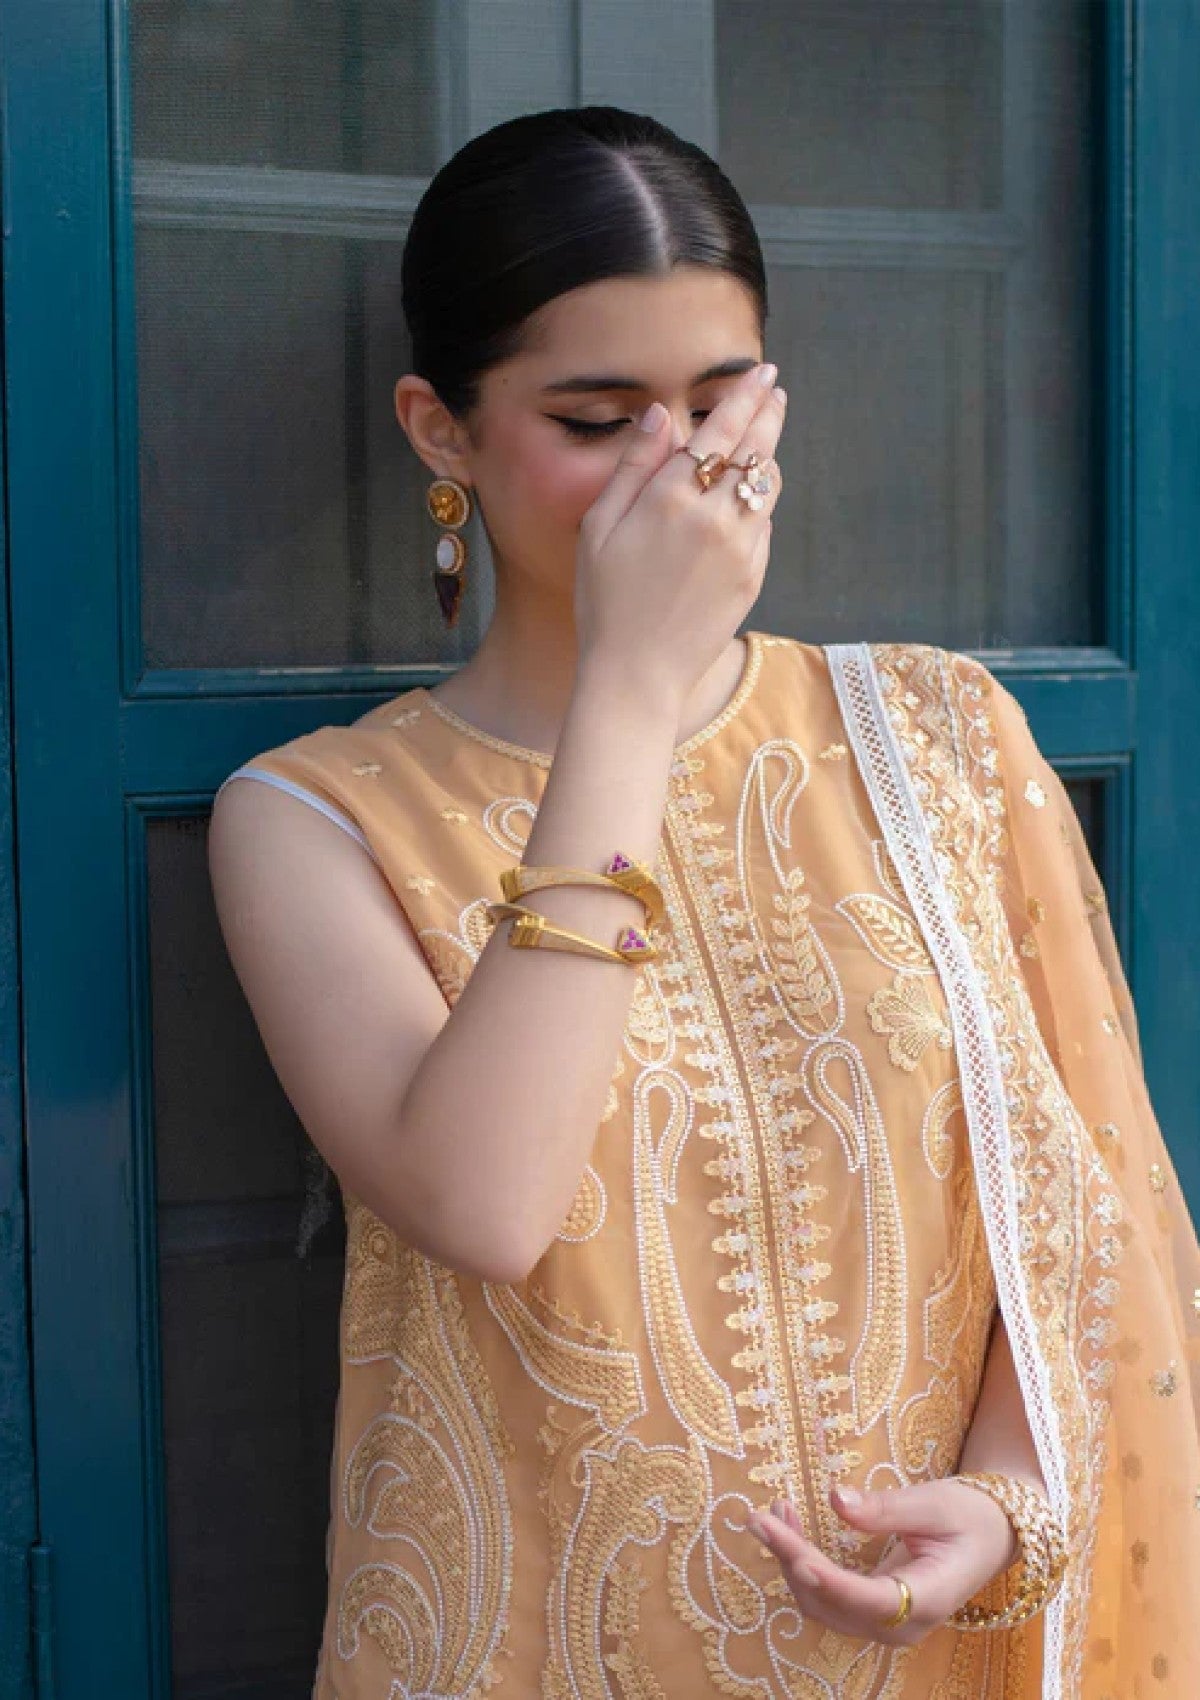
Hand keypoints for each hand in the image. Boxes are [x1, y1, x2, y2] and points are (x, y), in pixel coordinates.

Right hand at [574, 361, 785, 711]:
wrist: (637, 673)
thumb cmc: (604, 601)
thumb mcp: (599, 528)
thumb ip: (634, 467)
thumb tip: (662, 415)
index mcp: (671, 498)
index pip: (721, 431)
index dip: (745, 397)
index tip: (762, 375)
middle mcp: (714, 517)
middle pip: (757, 450)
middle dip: (769, 414)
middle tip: (776, 391)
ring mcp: (741, 548)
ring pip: (767, 486)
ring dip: (769, 456)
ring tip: (765, 437)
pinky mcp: (753, 576)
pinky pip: (763, 526)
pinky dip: (757, 505)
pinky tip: (745, 500)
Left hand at [746, 1479, 1017, 1645]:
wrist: (990, 1537)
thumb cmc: (970, 1517)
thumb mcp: (936, 1503)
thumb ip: (887, 1508)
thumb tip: (837, 1499)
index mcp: (928, 1598)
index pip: (868, 1599)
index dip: (829, 1581)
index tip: (795, 1555)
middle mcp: (901, 1624)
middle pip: (834, 1604)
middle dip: (792, 1561)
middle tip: (761, 1517)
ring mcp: (884, 1623)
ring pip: (823, 1604)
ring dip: (791, 1562)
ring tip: (772, 1514)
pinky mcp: (871, 1610)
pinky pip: (828, 1596)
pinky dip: (803, 1565)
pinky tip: (789, 1528)